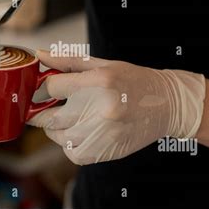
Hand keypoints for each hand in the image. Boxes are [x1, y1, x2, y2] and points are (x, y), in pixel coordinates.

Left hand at [28, 50, 205, 164]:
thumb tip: (41, 55)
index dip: (46, 87)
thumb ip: (69, 60)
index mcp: (100, 82)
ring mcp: (105, 133)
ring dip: (56, 129)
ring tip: (67, 118)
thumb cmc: (135, 81)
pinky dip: (69, 145)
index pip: (53, 87)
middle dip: (42, 112)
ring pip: (60, 137)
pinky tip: (78, 133)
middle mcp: (101, 109)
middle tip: (45, 107)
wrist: (167, 104)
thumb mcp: (103, 64)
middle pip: (52, 117)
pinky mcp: (108, 150)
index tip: (48, 88)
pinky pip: (74, 153)